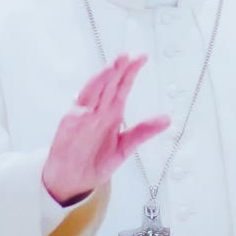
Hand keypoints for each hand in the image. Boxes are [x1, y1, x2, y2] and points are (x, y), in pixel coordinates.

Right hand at [41, 54, 168, 206]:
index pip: (122, 86)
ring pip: (91, 94)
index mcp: (112, 112)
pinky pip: (75, 115)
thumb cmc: (97, 160)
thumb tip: (167, 119)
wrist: (75, 179)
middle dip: (116, 70)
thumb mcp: (125, 147)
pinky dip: (82, 107)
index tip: (141, 57)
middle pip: (107, 85)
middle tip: (125, 56)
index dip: (131, 72)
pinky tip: (89, 99)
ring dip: (100, 81)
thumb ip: (143, 131)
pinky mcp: (68, 127)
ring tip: (110, 69)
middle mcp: (98, 110)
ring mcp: (82, 117)